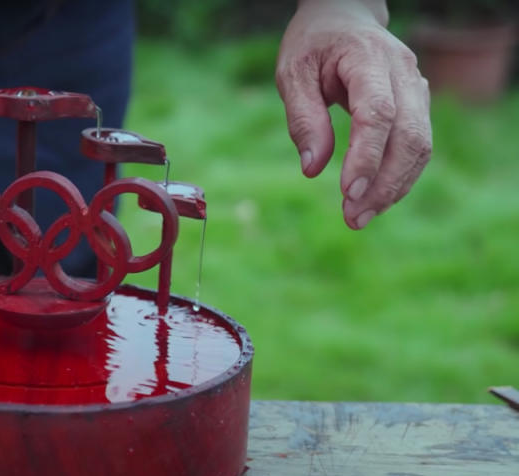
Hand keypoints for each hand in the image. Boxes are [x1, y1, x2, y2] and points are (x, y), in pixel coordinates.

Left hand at [276, 0, 431, 228]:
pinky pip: (418, 147)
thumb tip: (313, 169)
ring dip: (394, 187)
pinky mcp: (417, 105)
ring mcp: (417, 88)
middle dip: (383, 183)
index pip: (378, 113)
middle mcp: (403, 72)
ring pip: (421, 146)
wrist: (344, 17)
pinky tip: (374, 200)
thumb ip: (303, 119)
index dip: (367, 156)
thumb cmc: (313, 46)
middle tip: (352, 218)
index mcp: (369, 59)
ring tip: (359, 217)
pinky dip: (399, 177)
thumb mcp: (293, 74)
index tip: (348, 192)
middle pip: (409, 135)